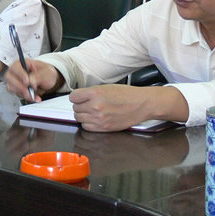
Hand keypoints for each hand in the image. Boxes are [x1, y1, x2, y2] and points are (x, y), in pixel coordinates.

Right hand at [5, 58, 60, 101]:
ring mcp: (15, 80)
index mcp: (23, 63)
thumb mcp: (46, 73)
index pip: (15, 67)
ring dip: (22, 93)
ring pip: (10, 87)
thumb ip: (38, 76)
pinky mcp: (16, 89)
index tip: (27, 82)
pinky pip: (17, 94)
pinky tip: (34, 97)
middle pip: (9, 77)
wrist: (48, 81)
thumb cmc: (46, 73)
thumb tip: (31, 82)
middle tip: (29, 90)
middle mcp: (16, 71)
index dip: (19, 74)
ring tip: (33, 95)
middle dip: (19, 86)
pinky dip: (26, 97)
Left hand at [69, 84, 187, 131]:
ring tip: (92, 112)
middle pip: (75, 108)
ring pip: (79, 118)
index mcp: (95, 93)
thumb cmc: (125, 94)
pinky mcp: (104, 128)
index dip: (76, 97)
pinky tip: (95, 119)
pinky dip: (88, 123)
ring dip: (83, 115)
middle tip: (88, 104)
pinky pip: (86, 127)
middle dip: (80, 106)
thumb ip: (90, 93)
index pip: (73, 97)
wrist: (141, 104)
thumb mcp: (106, 87)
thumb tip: (78, 98)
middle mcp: (95, 106)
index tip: (79, 97)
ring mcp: (99, 118)